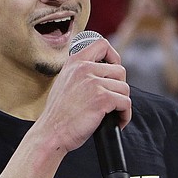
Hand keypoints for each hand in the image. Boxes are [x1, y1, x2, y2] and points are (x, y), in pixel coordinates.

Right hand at [34, 35, 130, 153]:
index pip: (102, 44)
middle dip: (119, 88)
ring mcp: (94, 83)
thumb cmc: (58, 114)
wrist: (51, 133)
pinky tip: (117, 121)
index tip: (113, 70)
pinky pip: (126, 103)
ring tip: (113, 114)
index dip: (113, 56)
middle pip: (120, 71)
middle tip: (111, 101)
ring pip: (125, 89)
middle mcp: (84, 68)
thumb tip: (104, 72)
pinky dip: (125, 115)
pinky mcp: (102, 99)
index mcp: (75, 62)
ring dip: (122, 104)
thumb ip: (81, 72)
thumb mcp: (64, 82)